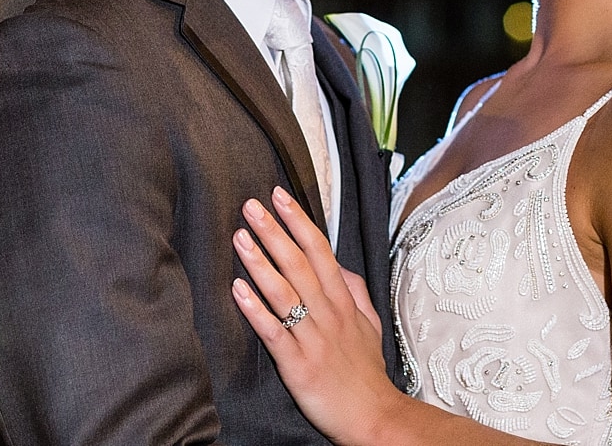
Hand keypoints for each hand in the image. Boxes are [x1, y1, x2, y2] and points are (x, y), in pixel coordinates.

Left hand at [232, 187, 401, 445]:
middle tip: (251, 206)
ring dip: (260, 263)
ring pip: (285, 292)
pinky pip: (274, 332)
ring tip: (239, 237)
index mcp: (344, 301)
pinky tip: (238, 289)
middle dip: (274, 232)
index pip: (320, 251)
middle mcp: (329, 313)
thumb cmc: (366, 371)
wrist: (373, 415)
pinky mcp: (298, 365)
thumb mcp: (370, 325)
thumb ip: (356, 291)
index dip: (299, 222)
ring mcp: (313, 338)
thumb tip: (342, 266)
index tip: (280, 196)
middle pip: (299, 264)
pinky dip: (256, 310)